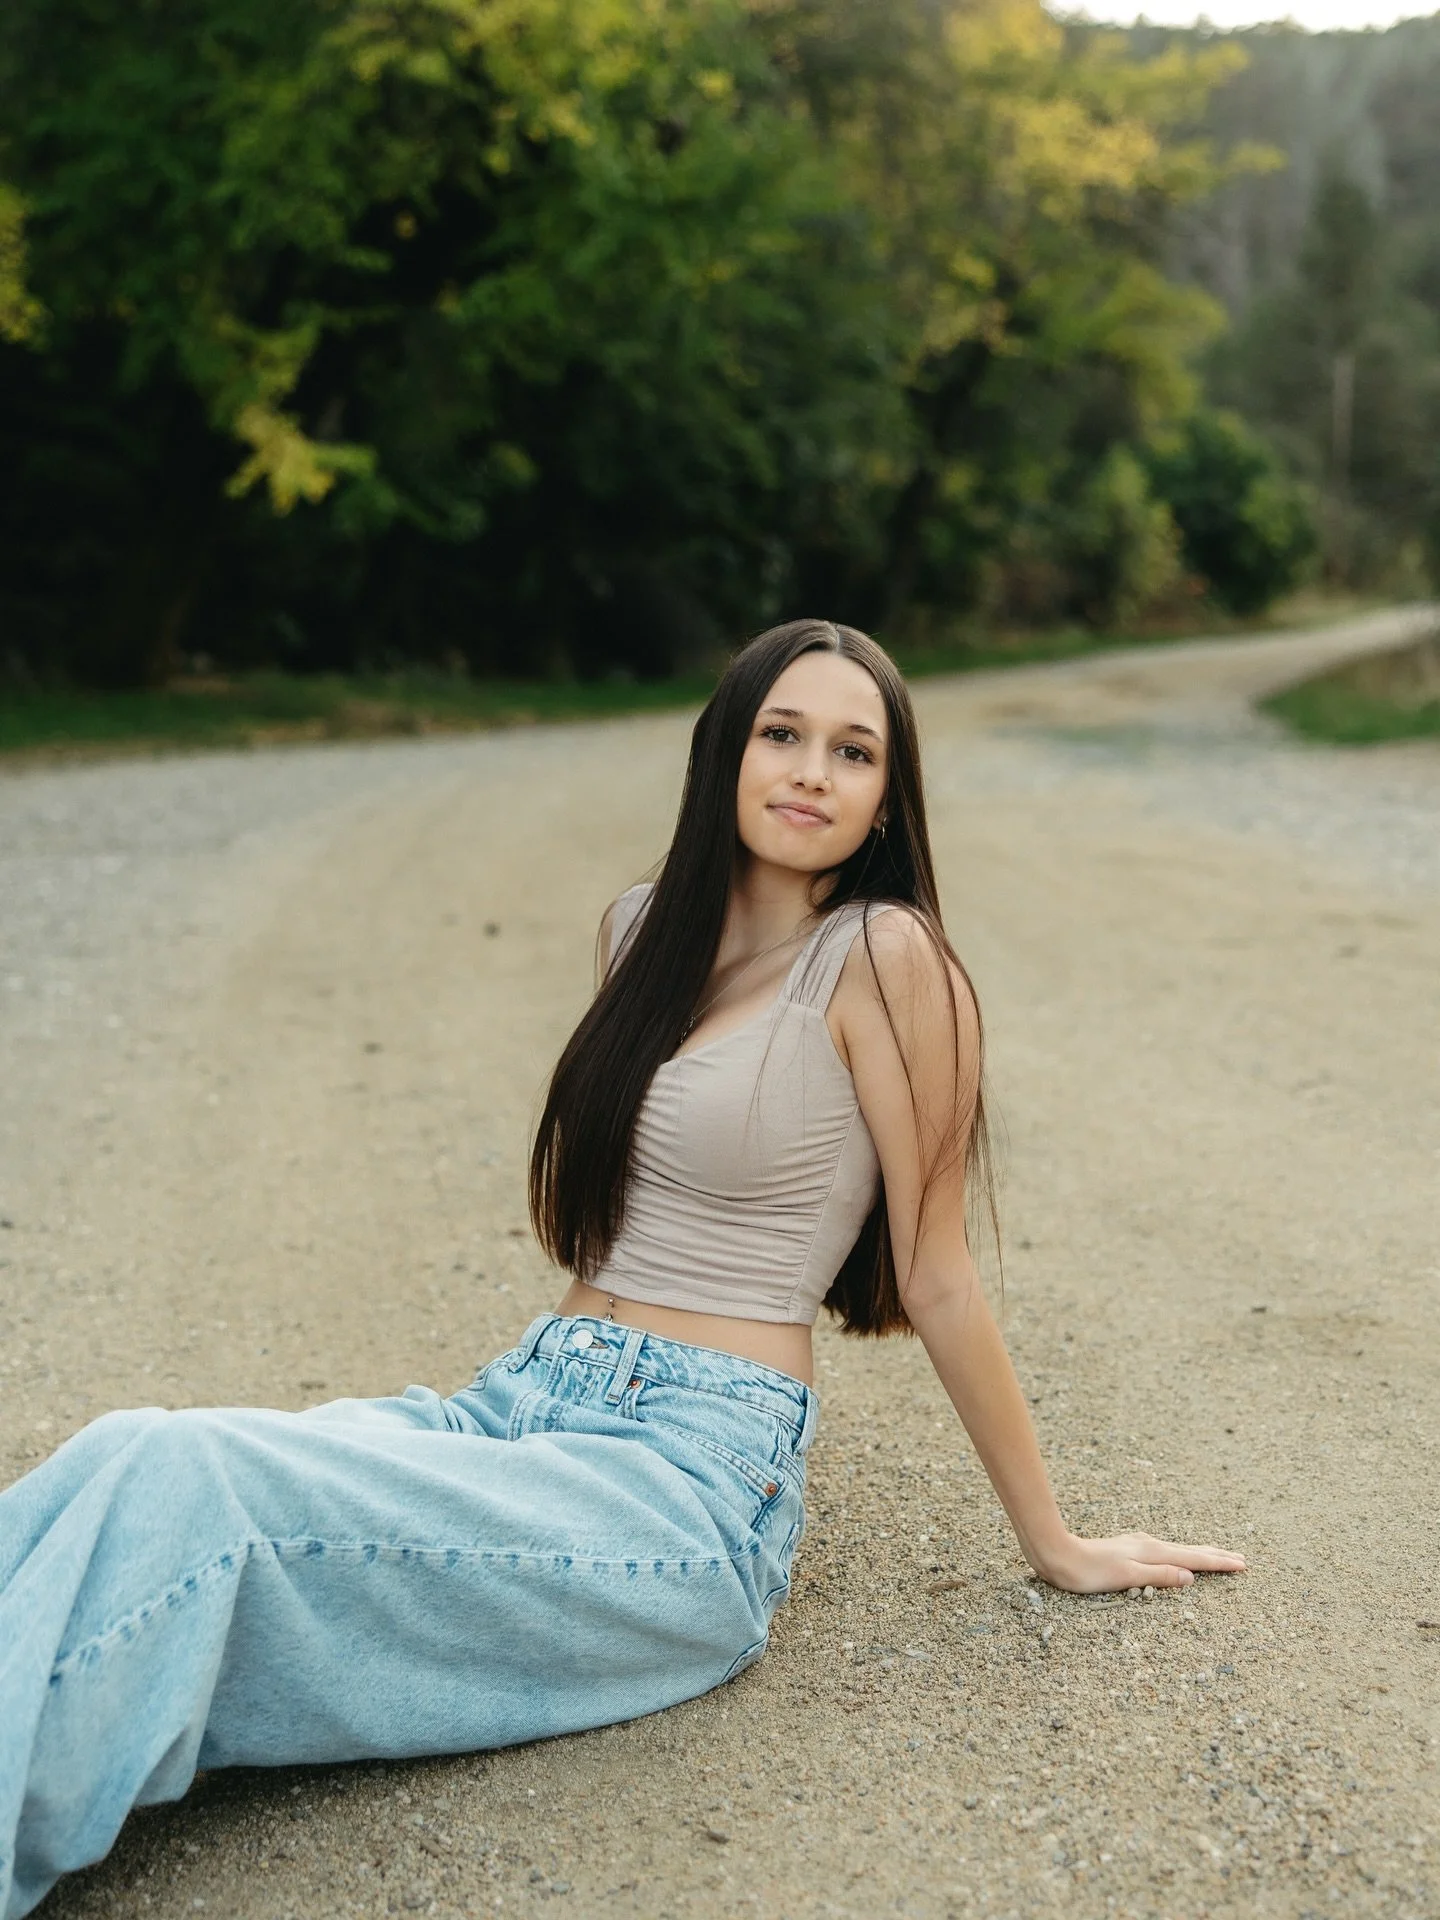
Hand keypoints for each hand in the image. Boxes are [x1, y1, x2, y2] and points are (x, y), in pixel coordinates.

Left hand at [1033, 1531, 1246, 1593]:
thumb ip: (1159, 1576)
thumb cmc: (1090, 1572)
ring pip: (1178, 1549)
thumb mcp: (1127, 1577)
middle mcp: (1148, 1545)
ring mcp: (1138, 1545)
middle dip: (1215, 1555)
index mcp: (1152, 1552)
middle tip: (1240, 1558)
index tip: (1242, 1564)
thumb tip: (1191, 1576)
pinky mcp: (1129, 1549)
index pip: (1194, 1558)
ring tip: (1215, 1555)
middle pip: (1190, 1550)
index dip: (1218, 1562)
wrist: (1059, 1555)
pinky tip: (1176, 1556)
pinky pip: (1165, 1552)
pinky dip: (1181, 1554)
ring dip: (1199, 1553)